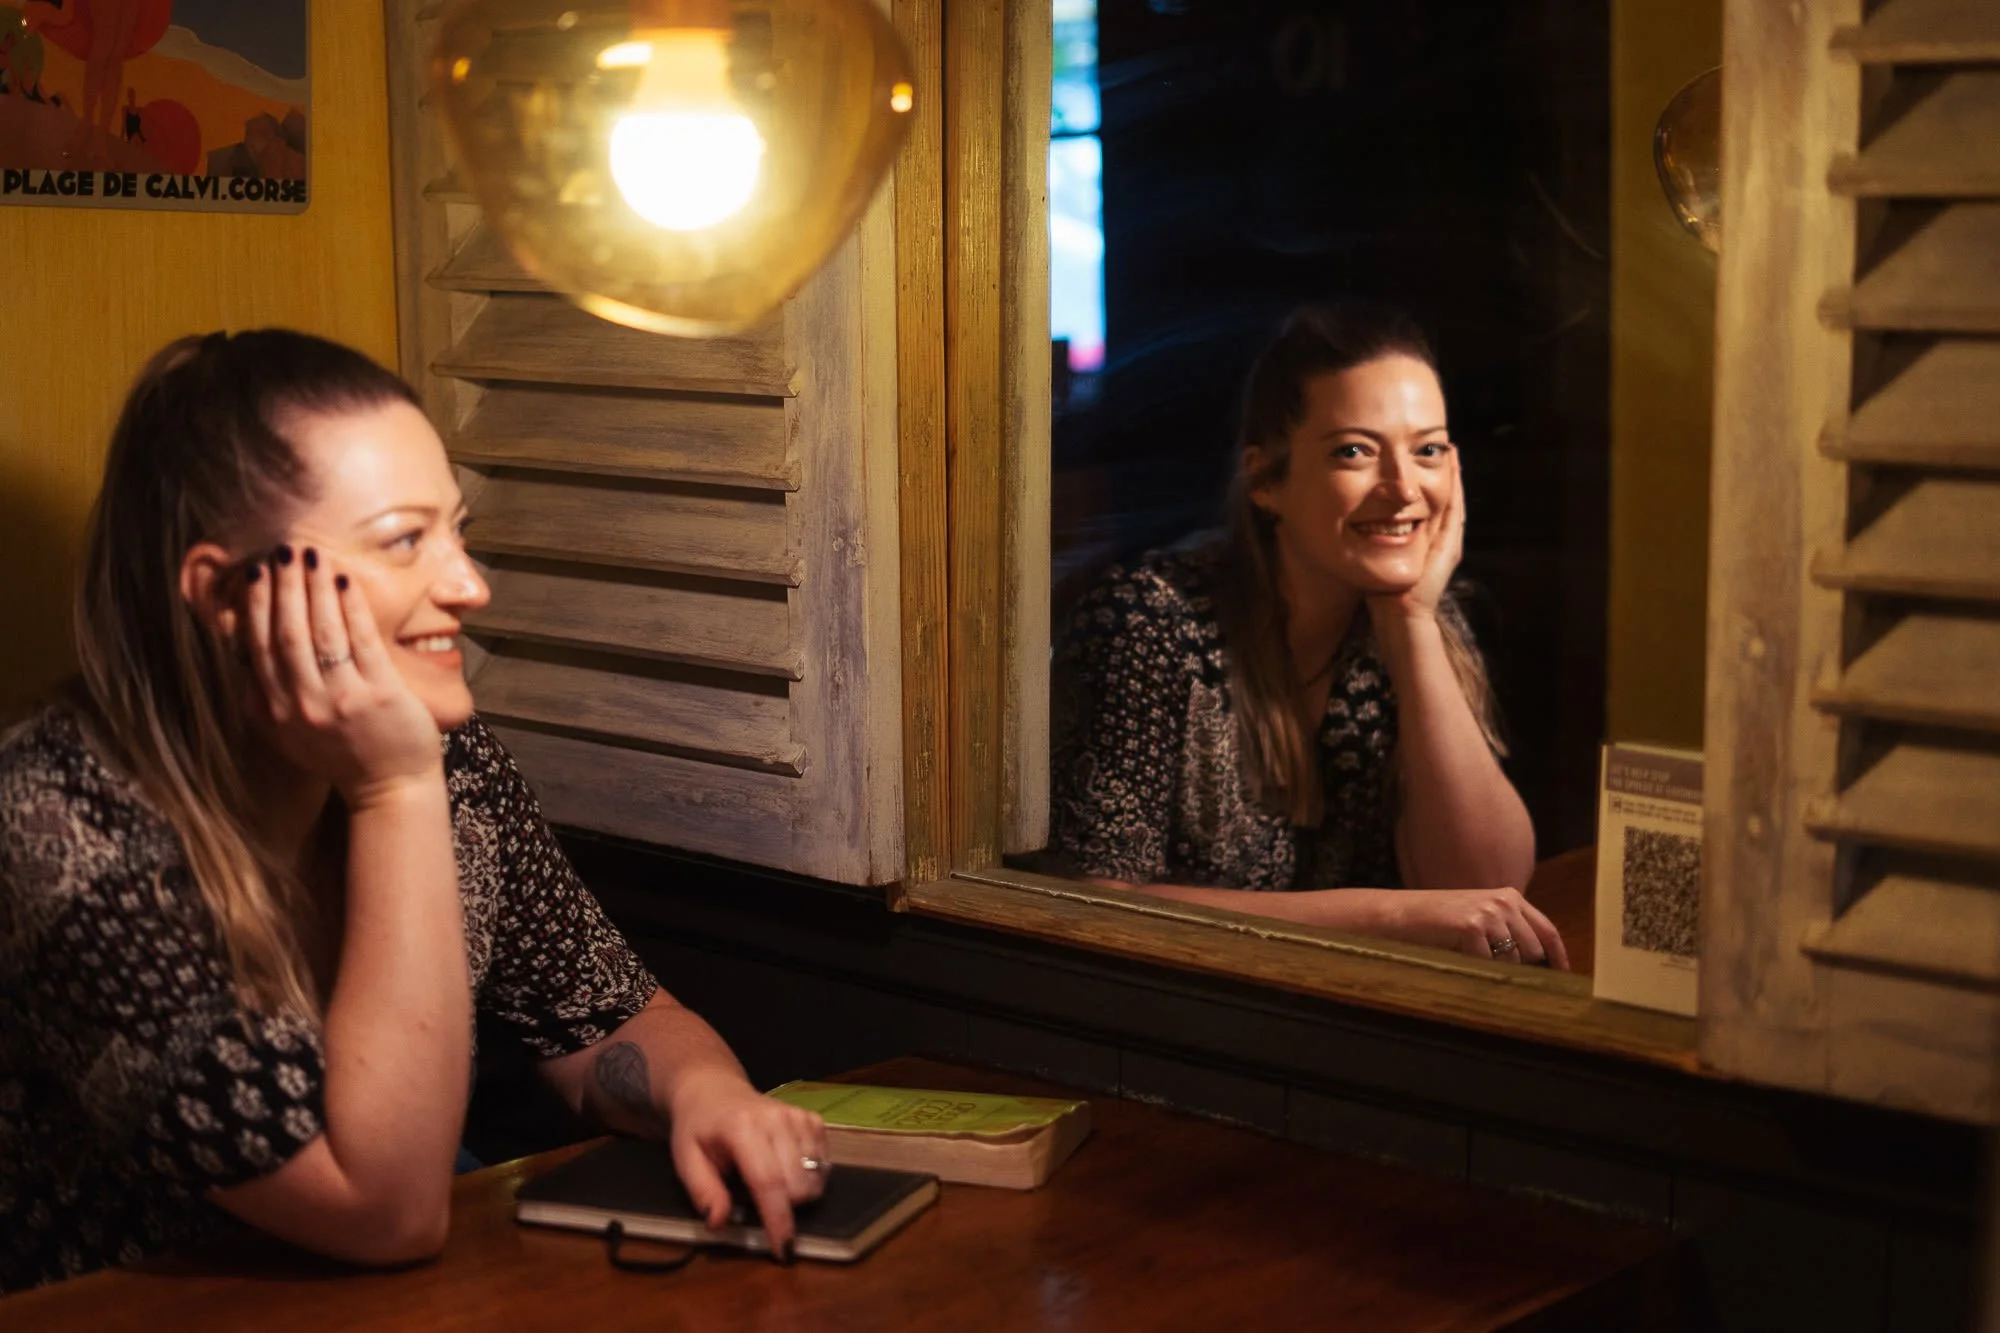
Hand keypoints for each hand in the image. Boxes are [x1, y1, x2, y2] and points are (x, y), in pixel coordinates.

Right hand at [231, 542, 442, 806]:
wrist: (388, 789)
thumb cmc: (341, 752)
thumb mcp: (288, 730)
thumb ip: (264, 694)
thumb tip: (239, 648)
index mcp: (274, 711)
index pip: (257, 647)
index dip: (254, 605)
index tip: (254, 571)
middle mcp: (301, 706)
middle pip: (285, 633)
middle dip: (282, 587)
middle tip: (282, 550)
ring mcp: (341, 701)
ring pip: (320, 633)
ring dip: (314, 588)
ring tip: (311, 554)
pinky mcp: (379, 695)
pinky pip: (362, 641)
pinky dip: (351, 607)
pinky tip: (346, 580)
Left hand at [666, 1069, 827, 1257]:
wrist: (715, 1091)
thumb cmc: (698, 1129)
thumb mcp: (686, 1160)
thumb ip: (703, 1192)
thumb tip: (719, 1223)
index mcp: (742, 1128)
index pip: (768, 1181)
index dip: (778, 1219)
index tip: (784, 1251)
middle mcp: (777, 1119)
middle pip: (798, 1185)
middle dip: (783, 1209)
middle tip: (755, 1202)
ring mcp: (799, 1116)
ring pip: (815, 1177)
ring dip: (796, 1194)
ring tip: (768, 1184)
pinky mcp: (812, 1119)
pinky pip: (824, 1164)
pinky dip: (808, 1177)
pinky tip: (786, 1169)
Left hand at [1366, 457, 1462, 627]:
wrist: (1399, 617)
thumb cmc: (1383, 592)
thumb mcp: (1377, 556)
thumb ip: (1373, 538)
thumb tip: (1354, 520)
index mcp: (1426, 541)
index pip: (1430, 504)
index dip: (1429, 481)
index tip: (1425, 458)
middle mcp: (1441, 539)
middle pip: (1446, 498)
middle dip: (1446, 473)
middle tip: (1445, 446)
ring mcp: (1448, 543)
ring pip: (1453, 502)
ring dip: (1453, 477)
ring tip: (1452, 452)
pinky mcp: (1449, 548)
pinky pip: (1453, 513)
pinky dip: (1454, 492)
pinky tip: (1452, 473)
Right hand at [1378, 886, 1569, 969]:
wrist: (1398, 915)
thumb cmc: (1436, 922)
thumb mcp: (1479, 919)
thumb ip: (1508, 932)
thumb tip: (1536, 966)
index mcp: (1510, 898)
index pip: (1548, 931)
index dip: (1558, 958)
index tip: (1564, 978)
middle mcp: (1504, 902)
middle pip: (1533, 951)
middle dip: (1520, 970)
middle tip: (1501, 980)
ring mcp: (1489, 913)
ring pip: (1512, 962)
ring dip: (1495, 971)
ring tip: (1468, 964)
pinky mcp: (1472, 927)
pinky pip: (1487, 965)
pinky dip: (1475, 971)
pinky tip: (1456, 960)